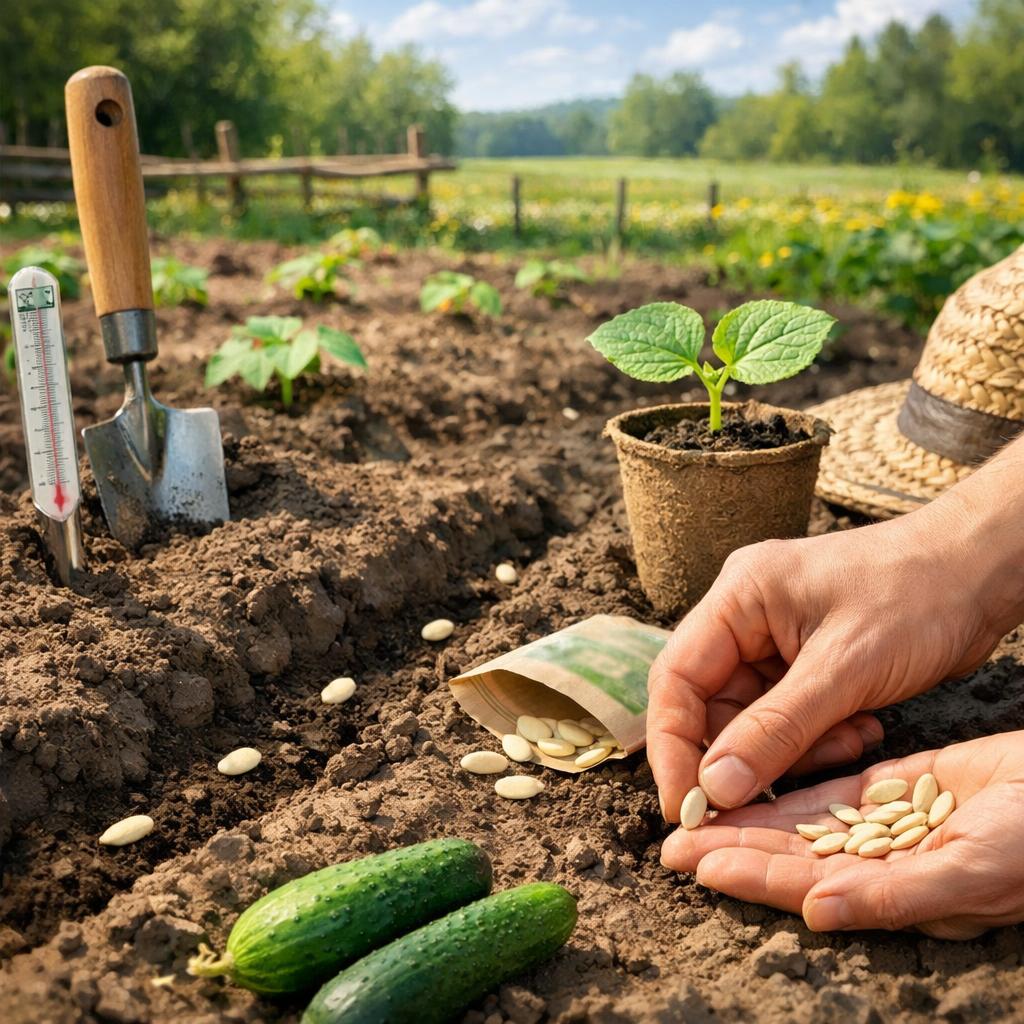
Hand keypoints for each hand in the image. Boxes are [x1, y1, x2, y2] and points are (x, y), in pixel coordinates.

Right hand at [646, 502, 1018, 818]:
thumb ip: (777, 730)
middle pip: (711, 704)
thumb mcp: (845, 668)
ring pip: (753, 720)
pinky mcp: (806, 663)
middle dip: (743, 755)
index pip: (676, 679)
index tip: (683, 807)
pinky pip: (789, 719)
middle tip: (769, 799)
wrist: (980, 571)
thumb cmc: (917, 595)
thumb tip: (714, 788)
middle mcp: (745, 618)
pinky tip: (860, 729)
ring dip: (793, 749)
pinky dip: (819, 738)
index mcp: (738, 598)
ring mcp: (775, 641)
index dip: (672, 747)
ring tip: (846, 741)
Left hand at [660, 732, 1023, 937]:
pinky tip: (757, 781)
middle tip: (672, 843)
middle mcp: (881, 862)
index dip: (749, 875)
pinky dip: (796, 785)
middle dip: (733, 848)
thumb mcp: (972, 871)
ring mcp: (887, 823)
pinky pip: (836, 787)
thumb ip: (895, 894)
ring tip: (700, 811)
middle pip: (791, 854)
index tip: (696, 865)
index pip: (803, 884)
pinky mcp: (898, 784)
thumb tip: (818, 912)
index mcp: (892, 892)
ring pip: (805, 820)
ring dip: (753, 818)